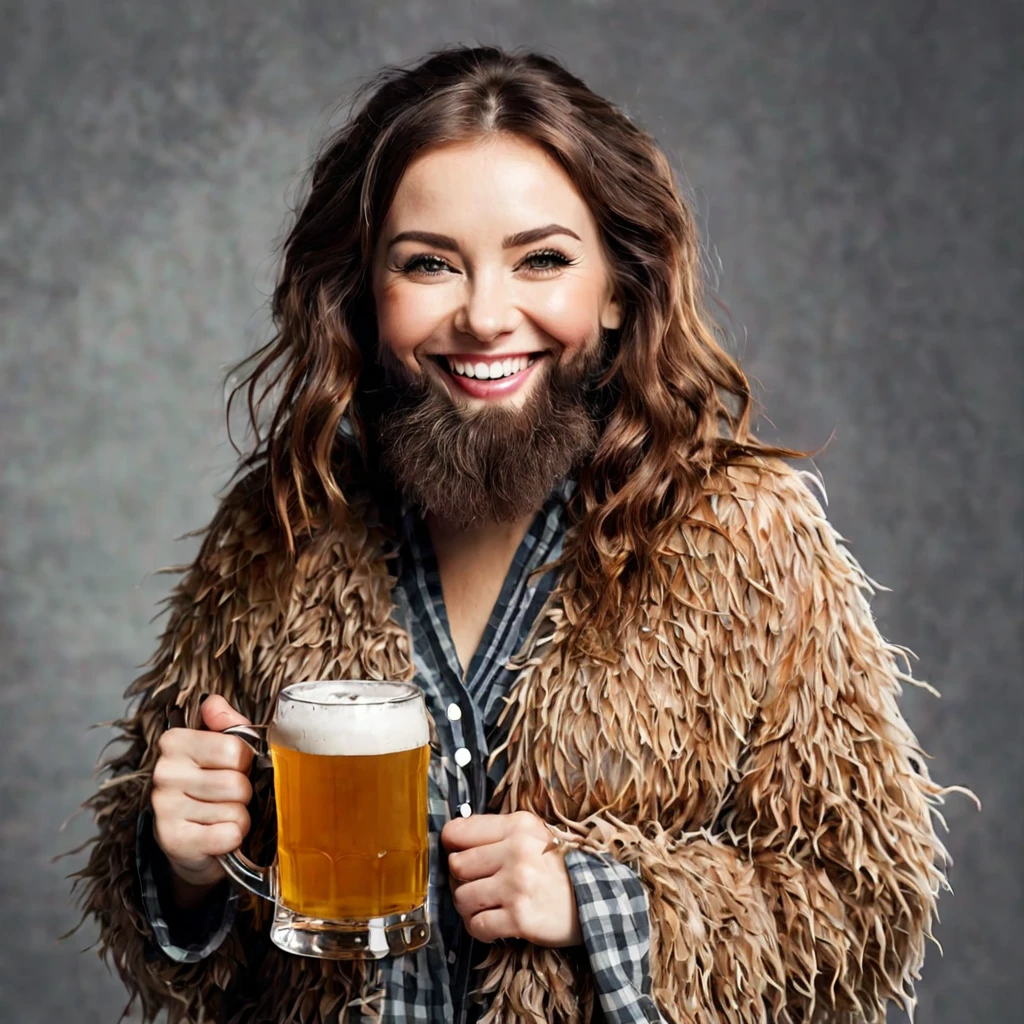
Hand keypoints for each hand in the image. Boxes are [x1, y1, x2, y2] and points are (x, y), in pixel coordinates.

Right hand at [151, 696, 254, 894]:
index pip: (235, 748)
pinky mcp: (173, 841)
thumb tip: (214, 702)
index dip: (244, 762)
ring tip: (221, 815)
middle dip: (243, 793)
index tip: (230, 768)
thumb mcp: (224, 748)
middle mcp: (164, 772)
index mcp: (175, 741)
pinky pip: (229, 834)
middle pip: (237, 782)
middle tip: (226, 797)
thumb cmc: (213, 785)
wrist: (190, 841)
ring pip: (235, 810)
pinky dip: (232, 837)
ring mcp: (165, 808)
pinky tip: (217, 835)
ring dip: (238, 816)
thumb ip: (228, 723)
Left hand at [440, 810, 581, 947]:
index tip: (458, 855)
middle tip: (475, 884)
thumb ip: (498, 832)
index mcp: (517, 827)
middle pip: (456, 866)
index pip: (457, 832)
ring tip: (485, 905)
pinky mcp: (520, 918)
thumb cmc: (559, 866)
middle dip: (460, 879)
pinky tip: (492, 924)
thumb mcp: (533, 834)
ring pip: (462, 897)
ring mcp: (517, 886)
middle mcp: (516, 852)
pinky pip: (477, 926)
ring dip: (468, 906)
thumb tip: (455, 839)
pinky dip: (479, 928)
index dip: (451, 846)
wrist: (597, 898)